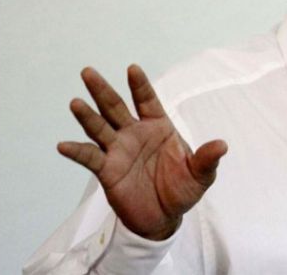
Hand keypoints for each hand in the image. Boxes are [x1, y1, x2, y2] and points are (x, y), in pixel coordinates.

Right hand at [57, 64, 227, 239]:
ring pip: (99, 127)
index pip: (147, 100)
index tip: (132, 68)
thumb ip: (207, 159)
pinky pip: (89, 157)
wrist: (164, 218)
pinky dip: (77, 151)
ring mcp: (119, 150)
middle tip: (88, 71)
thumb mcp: (200, 175)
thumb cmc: (183, 189)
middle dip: (103, 90)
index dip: (140, 85)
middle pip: (116, 107)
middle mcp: (135, 133)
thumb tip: (223, 145)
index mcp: (158, 126)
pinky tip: (63, 145)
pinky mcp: (107, 170)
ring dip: (87, 116)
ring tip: (75, 103)